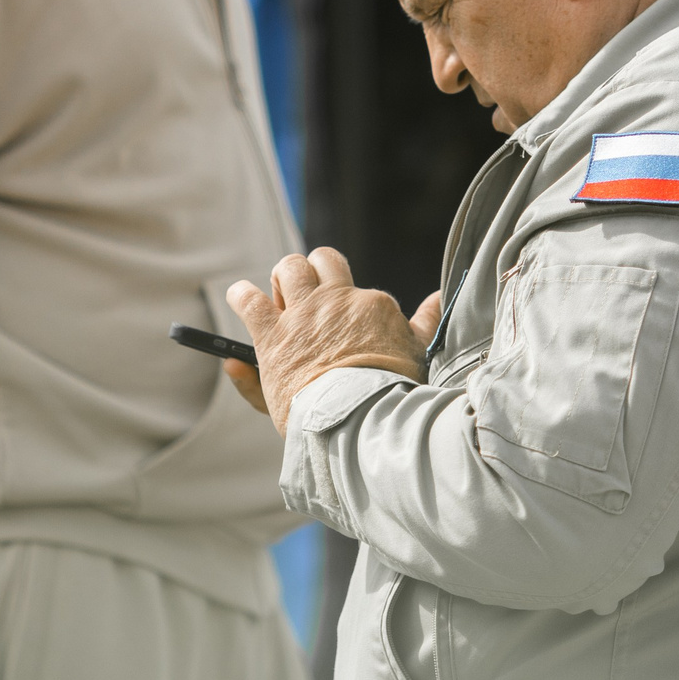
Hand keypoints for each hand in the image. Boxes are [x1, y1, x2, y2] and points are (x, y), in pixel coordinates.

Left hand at [227, 248, 444, 431]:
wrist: (360, 419)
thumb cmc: (391, 394)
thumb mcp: (418, 354)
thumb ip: (425, 324)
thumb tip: (437, 297)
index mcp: (373, 306)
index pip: (360, 291)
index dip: (350, 306)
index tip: (347, 325)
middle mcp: (337, 300)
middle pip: (322, 261)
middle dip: (312, 271)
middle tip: (307, 295)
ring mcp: (303, 314)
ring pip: (288, 269)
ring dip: (280, 278)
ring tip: (277, 294)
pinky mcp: (272, 333)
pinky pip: (248, 299)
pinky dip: (241, 296)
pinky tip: (240, 299)